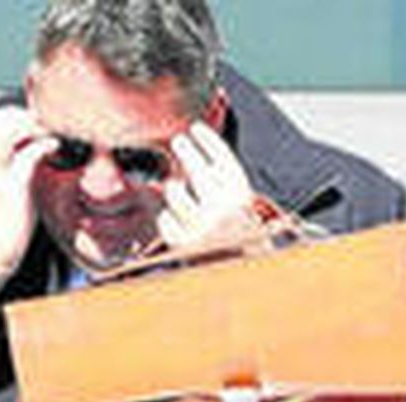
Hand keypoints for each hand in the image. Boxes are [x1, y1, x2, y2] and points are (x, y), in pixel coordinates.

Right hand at [0, 104, 56, 296]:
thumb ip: (9, 167)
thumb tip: (33, 150)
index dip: (14, 116)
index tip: (35, 122)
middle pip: (0, 118)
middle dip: (26, 116)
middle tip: (48, 123)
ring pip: (12, 128)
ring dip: (36, 125)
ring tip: (52, 133)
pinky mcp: (9, 186)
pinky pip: (30, 154)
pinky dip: (45, 146)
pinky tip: (54, 148)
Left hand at [159, 121, 264, 251]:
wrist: (239, 270)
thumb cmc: (235, 233)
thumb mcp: (236, 202)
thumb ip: (220, 180)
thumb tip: (194, 148)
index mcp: (241, 194)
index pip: (222, 156)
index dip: (207, 140)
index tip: (196, 128)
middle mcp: (223, 205)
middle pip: (196, 168)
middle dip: (185, 151)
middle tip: (179, 142)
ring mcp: (201, 223)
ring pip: (175, 191)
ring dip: (174, 189)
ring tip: (180, 191)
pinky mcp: (183, 241)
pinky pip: (165, 218)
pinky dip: (168, 217)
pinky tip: (177, 220)